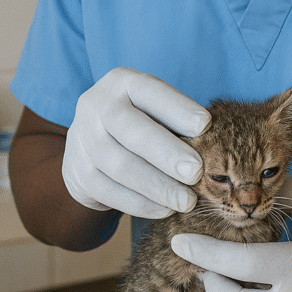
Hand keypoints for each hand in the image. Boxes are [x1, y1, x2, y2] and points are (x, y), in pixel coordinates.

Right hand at [62, 68, 210, 217]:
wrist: (90, 144)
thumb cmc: (141, 122)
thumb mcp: (155, 109)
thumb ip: (178, 120)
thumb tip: (214, 141)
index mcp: (122, 82)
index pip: (150, 91)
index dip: (177, 108)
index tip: (206, 125)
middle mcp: (96, 104)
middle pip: (131, 129)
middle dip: (167, 153)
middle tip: (197, 173)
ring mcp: (82, 138)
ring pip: (120, 165)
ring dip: (158, 186)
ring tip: (187, 201)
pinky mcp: (77, 171)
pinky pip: (109, 191)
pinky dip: (140, 203)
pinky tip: (165, 209)